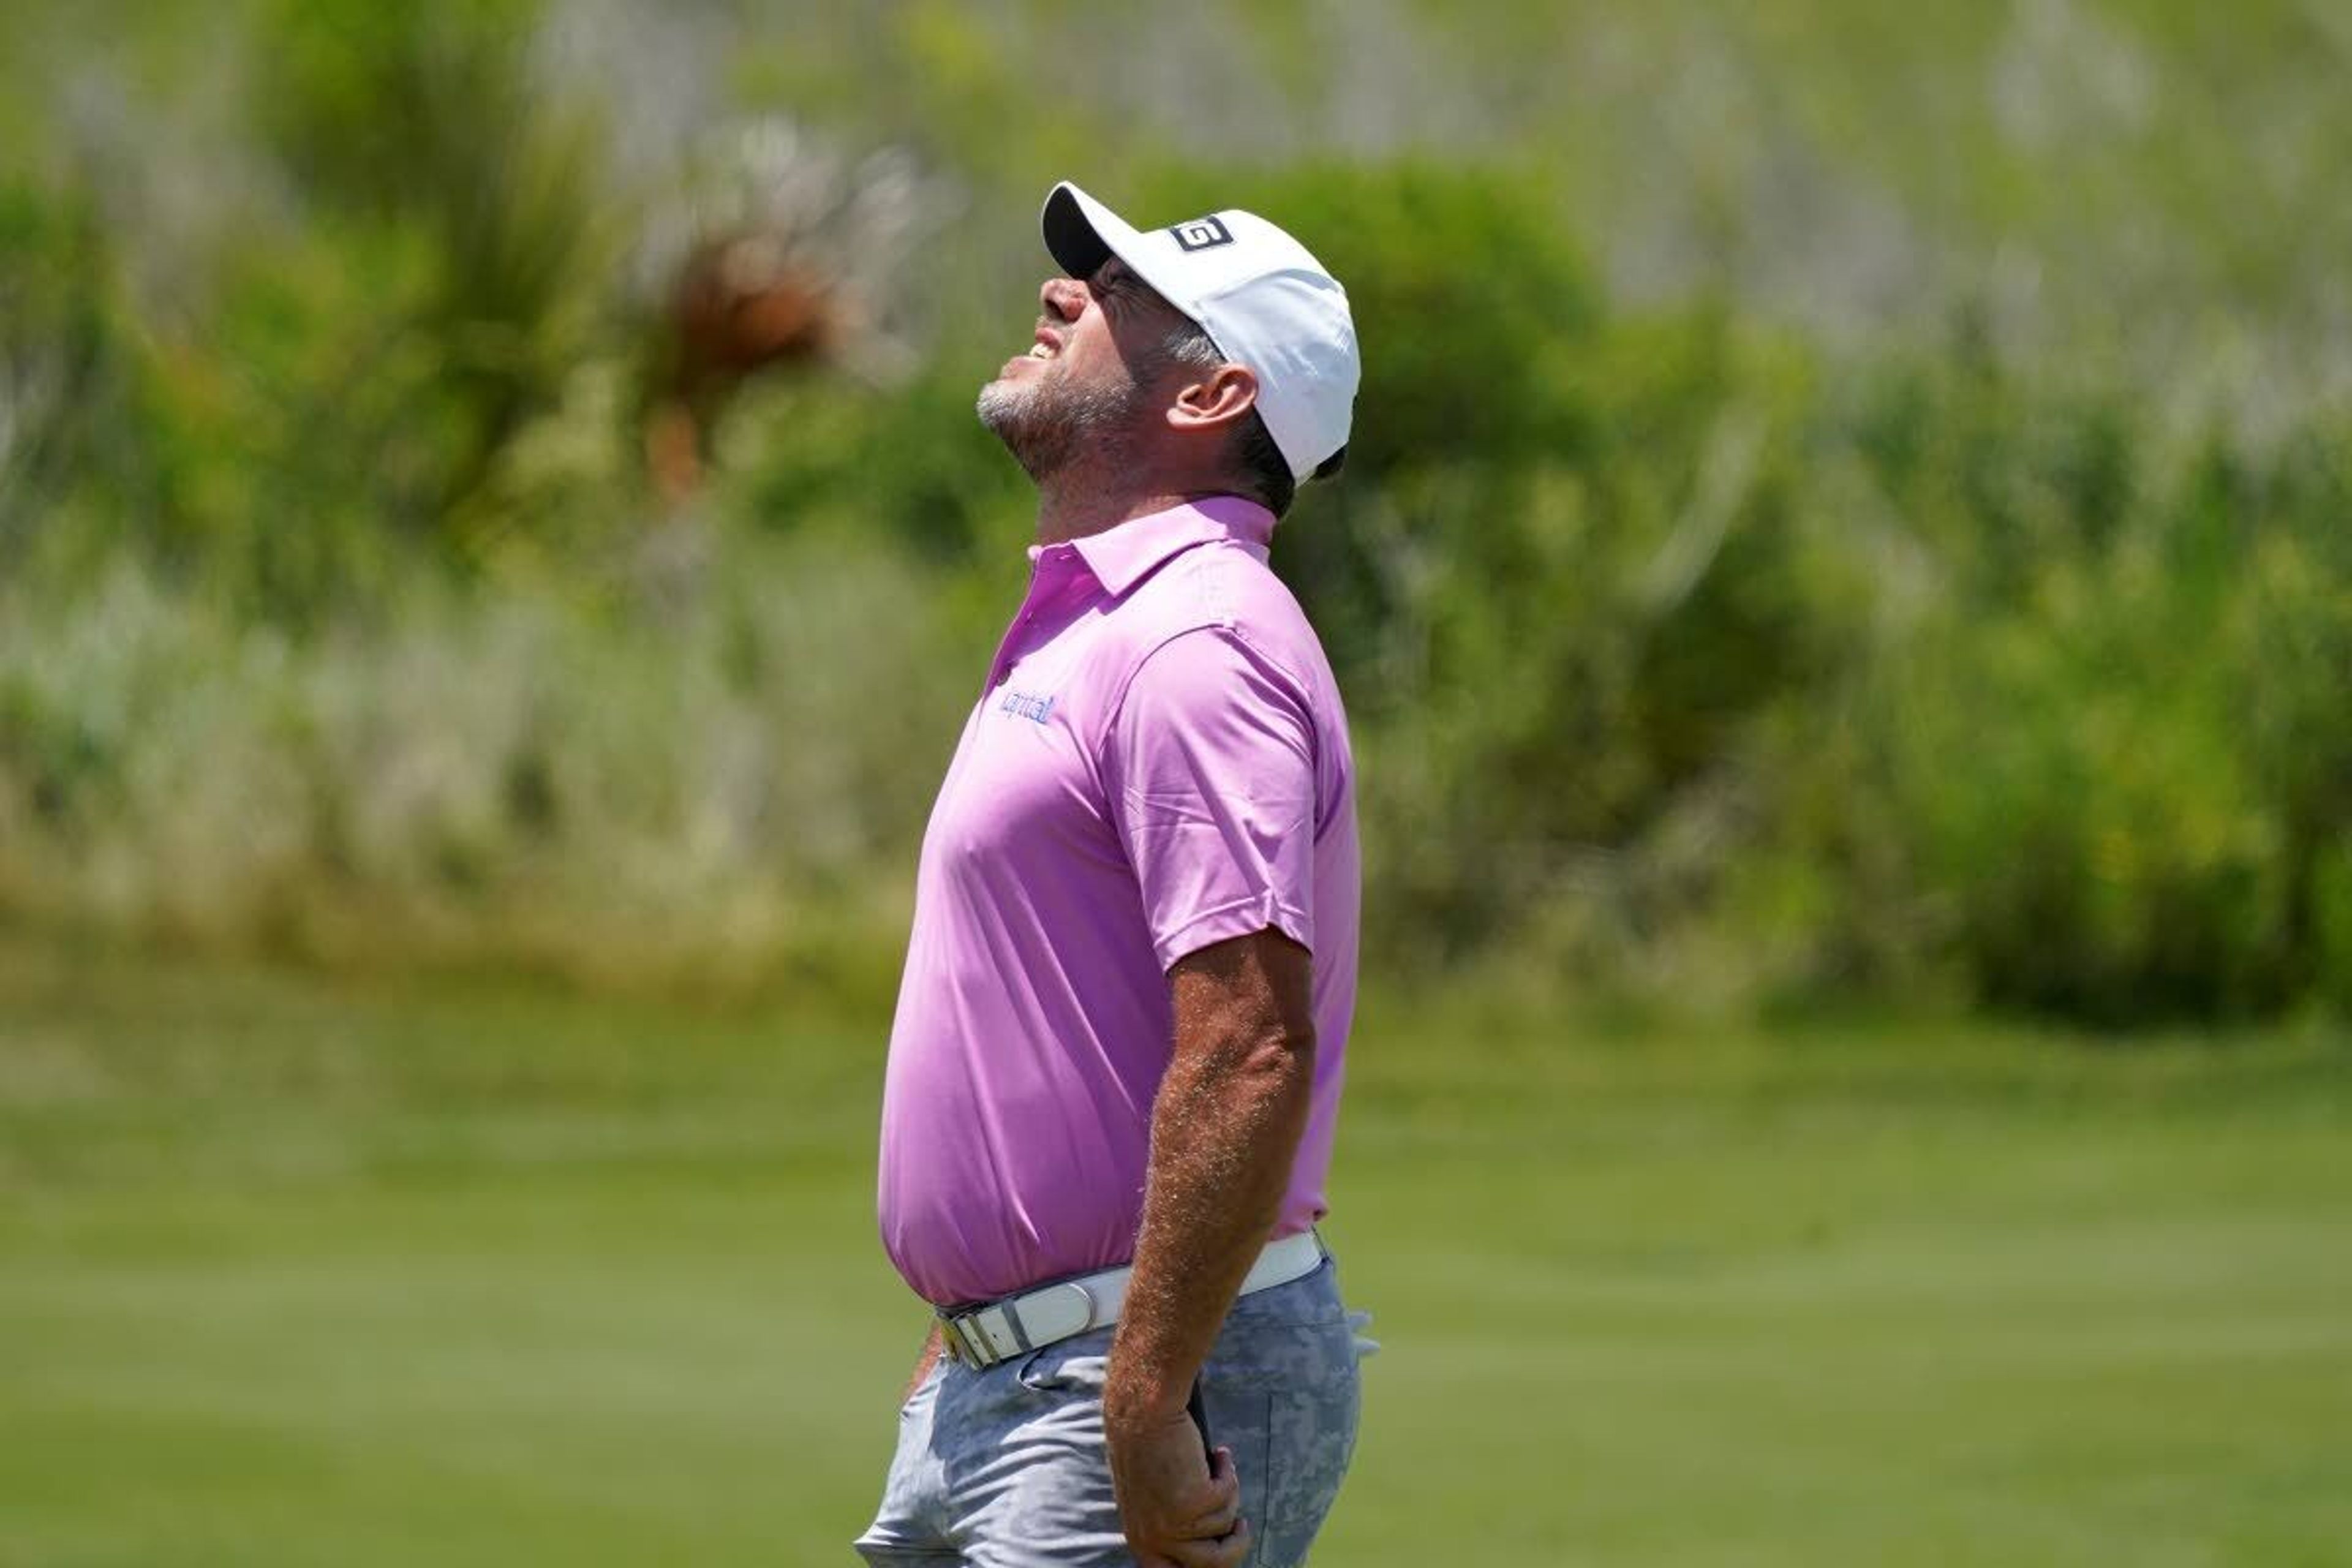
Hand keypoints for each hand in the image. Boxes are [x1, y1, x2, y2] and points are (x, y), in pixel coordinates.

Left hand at [1105, 1406, 1249, 1567]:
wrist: (1142, 1413)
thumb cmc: (1147, 1448)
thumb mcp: (1151, 1497)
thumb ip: (1171, 1524)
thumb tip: (1212, 1537)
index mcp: (1141, 1541)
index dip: (1203, 1565)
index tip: (1225, 1547)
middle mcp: (1155, 1539)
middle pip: (1212, 1564)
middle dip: (1235, 1546)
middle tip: (1241, 1525)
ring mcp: (1175, 1523)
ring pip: (1226, 1524)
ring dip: (1230, 1494)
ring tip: (1219, 1467)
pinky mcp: (1195, 1501)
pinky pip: (1230, 1494)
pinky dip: (1228, 1471)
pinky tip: (1218, 1454)